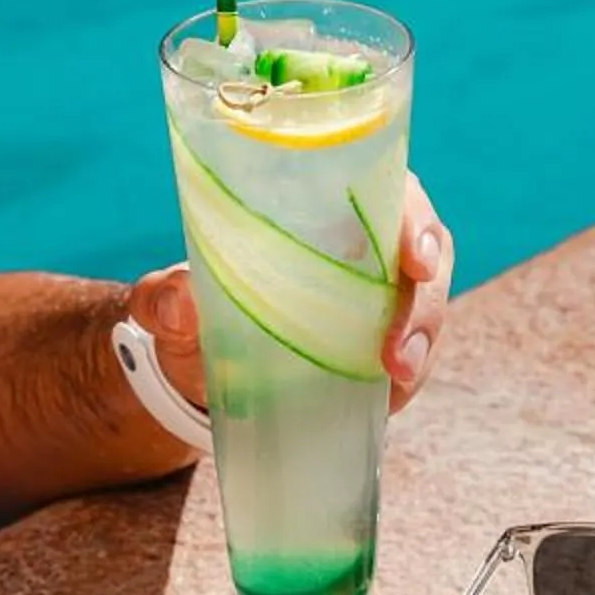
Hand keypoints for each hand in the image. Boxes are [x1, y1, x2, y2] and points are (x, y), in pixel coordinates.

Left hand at [128, 173, 454, 415]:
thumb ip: (165, 298)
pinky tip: (388, 402)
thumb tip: (177, 301)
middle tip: (395, 354)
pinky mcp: (384, 336)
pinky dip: (410, 377)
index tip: (415, 262)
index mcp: (327, 200)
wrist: (199, 360)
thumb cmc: (194, 307)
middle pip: (428, 253)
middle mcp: (366, 237)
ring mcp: (382, 289)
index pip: (393, 193)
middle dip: (425, 303)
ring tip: (395, 382)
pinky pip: (416, 350)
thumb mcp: (171, 301)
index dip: (417, 223)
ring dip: (423, 345)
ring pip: (429, 305)